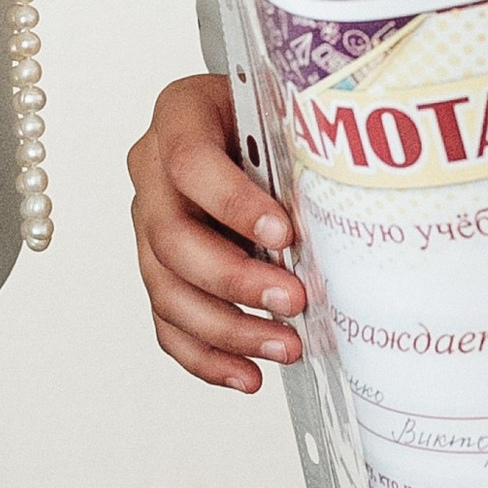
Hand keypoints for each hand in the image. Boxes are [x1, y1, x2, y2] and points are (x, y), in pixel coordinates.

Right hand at [128, 73, 306, 391]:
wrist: (249, 124)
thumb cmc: (272, 117)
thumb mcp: (286, 114)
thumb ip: (299, 151)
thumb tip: (340, 215)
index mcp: (180, 116)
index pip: (191, 163)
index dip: (234, 203)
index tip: (283, 233)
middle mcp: (151, 171)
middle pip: (173, 238)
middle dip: (236, 279)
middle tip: (294, 300)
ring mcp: (147, 223)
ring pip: (168, 289)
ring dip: (228, 329)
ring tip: (284, 346)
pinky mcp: (157, 268)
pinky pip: (168, 322)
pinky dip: (208, 356)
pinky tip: (248, 374)